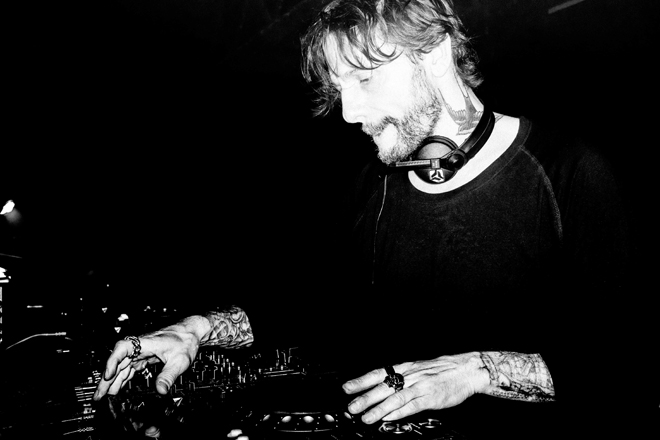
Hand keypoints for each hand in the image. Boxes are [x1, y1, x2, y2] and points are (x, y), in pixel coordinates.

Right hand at [93, 329, 199, 400]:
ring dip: (112, 381)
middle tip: (98, 395)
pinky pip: (129, 368)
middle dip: (106, 378)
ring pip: (122, 366)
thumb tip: (161, 390)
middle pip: (118, 361)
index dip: (112, 361)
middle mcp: (140, 346)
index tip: (107, 375)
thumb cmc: (185, 340)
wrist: (191, 332)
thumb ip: (168, 375)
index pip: (122, 348)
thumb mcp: (179, 360)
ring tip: (102, 396)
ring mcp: (141, 352)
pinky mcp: (144, 357)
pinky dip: (122, 378)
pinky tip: (116, 388)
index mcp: (145, 343)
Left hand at [342, 352, 488, 423]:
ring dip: (378, 409)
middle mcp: (409, 376)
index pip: (378, 373)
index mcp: (405, 368)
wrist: (464, 370)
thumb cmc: (440, 371)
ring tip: (365, 417)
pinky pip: (411, 406)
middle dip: (365, 398)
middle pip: (383, 387)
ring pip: (395, 398)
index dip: (361, 381)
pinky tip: (388, 418)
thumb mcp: (417, 369)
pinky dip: (398, 412)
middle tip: (351, 407)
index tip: (347, 388)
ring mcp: (419, 387)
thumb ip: (400, 379)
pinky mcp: (430, 398)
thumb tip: (381, 389)